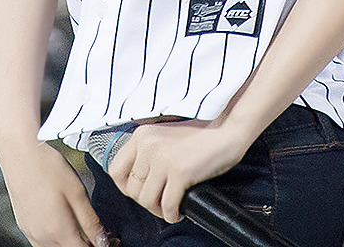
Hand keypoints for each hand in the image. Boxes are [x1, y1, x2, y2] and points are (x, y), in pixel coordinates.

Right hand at [0, 137, 108, 246]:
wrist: (19, 153)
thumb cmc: (49, 168)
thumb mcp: (77, 192)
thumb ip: (90, 221)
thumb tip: (102, 241)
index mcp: (58, 231)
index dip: (100, 246)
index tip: (111, 238)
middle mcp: (42, 237)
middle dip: (87, 245)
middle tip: (101, 232)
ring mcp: (30, 232)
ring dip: (70, 243)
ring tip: (82, 227)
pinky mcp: (23, 224)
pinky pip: (43, 242)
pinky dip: (56, 239)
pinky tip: (63, 224)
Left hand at [106, 118, 252, 224]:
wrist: (227, 129)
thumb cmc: (200, 137)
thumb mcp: (165, 137)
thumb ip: (148, 153)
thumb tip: (135, 183)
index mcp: (142, 135)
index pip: (116, 170)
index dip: (126, 188)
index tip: (141, 192)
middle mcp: (148, 145)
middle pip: (131, 189)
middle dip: (146, 201)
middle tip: (162, 201)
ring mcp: (163, 158)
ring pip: (146, 200)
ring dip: (159, 210)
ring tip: (171, 207)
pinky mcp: (180, 171)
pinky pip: (167, 205)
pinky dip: (173, 214)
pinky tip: (180, 211)